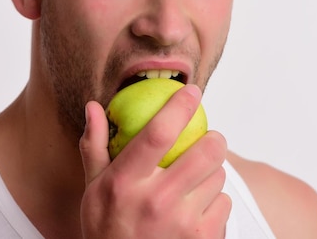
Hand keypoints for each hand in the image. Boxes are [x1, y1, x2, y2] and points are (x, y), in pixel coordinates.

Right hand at [79, 85, 230, 237]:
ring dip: (211, 172)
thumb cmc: (106, 227)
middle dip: (214, 138)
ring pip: (218, 177)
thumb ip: (94, 145)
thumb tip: (94, 107)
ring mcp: (182, 223)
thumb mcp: (92, 188)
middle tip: (209, 138)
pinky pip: (224, 204)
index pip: (158, 133)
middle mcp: (155, 201)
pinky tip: (196, 207)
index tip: (192, 91)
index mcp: (125, 182)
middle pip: (205, 152)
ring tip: (194, 180)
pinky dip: (215, 200)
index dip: (180, 106)